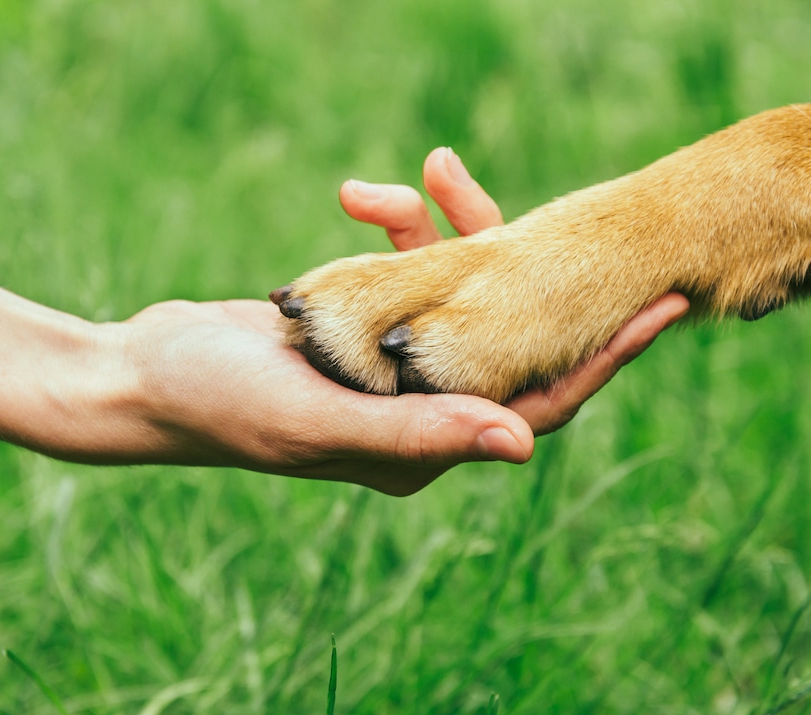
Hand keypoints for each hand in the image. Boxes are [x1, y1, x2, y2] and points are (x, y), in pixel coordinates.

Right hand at [109, 149, 687, 493]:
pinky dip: (394, 231)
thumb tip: (527, 445)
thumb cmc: (222, 405)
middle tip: (576, 212)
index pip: (542, 402)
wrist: (144, 375)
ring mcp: (389, 368)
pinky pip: (407, 273)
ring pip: (458, 293)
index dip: (606, 356)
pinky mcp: (360, 329)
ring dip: (446, 231)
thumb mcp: (321, 418)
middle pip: (510, 338)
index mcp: (426, 446)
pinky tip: (362, 197)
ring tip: (425, 171)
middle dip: (532, 269)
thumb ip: (421, 431)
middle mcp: (419, 411)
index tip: (667, 304)